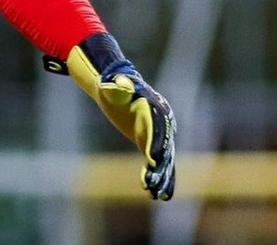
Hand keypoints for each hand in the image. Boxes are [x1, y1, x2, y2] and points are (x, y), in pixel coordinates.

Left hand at [97, 61, 175, 199]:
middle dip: (159, 166)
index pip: (156, 128)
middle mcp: (161, 122)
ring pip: (163, 158)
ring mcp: (158, 133)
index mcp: (153, 107)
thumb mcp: (112, 83)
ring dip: (161, 177)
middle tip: (153, 183)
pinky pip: (156, 161)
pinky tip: (155, 194)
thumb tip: (121, 82)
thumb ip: (118, 84)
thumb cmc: (112, 83)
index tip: (152, 161)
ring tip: (156, 194)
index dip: (155, 144)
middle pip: (163, 146)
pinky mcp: (150, 141)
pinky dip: (157, 176)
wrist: (117, 85)